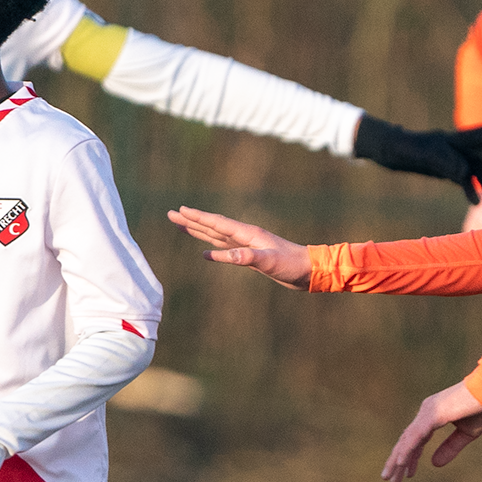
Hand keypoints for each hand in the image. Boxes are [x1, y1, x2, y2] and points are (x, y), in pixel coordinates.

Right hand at [168, 207, 310, 287]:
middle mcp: (245, 236)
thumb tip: (219, 255)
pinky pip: (225, 248)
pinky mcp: (250, 256)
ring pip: (216, 235)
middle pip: (212, 226)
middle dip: (192, 221)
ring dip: (199, 231)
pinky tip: (206, 252)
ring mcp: (247, 245)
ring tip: (183, 225)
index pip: (217, 223)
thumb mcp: (269, 261)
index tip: (181, 210)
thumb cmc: (291, 265)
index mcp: (247, 234)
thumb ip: (245, 257)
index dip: (198, 218)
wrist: (309, 270)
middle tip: (172, 214)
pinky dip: (213, 247)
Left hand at [352, 117, 481, 206]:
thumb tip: (463, 173)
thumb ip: (442, 162)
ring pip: (479, 171)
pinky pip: (467, 180)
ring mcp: (456, 158)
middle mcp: (460, 147)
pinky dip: (473, 191)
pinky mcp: (450, 169)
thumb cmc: (403, 147)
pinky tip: (476, 204)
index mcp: (455, 139)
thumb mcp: (421, 155)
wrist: (390, 151)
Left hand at [380, 379, 481, 481]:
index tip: (406, 474)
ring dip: (397, 460)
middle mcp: (426, 413)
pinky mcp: (433, 414)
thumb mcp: (466, 435)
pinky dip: (407, 449)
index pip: (415, 440)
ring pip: (407, 440)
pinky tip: (400, 462)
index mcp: (432, 416)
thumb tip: (434, 464)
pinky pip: (416, 435)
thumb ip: (450, 448)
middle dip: (397, 461)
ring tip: (389, 477)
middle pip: (406, 441)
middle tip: (389, 479)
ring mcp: (427, 412)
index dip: (410, 457)